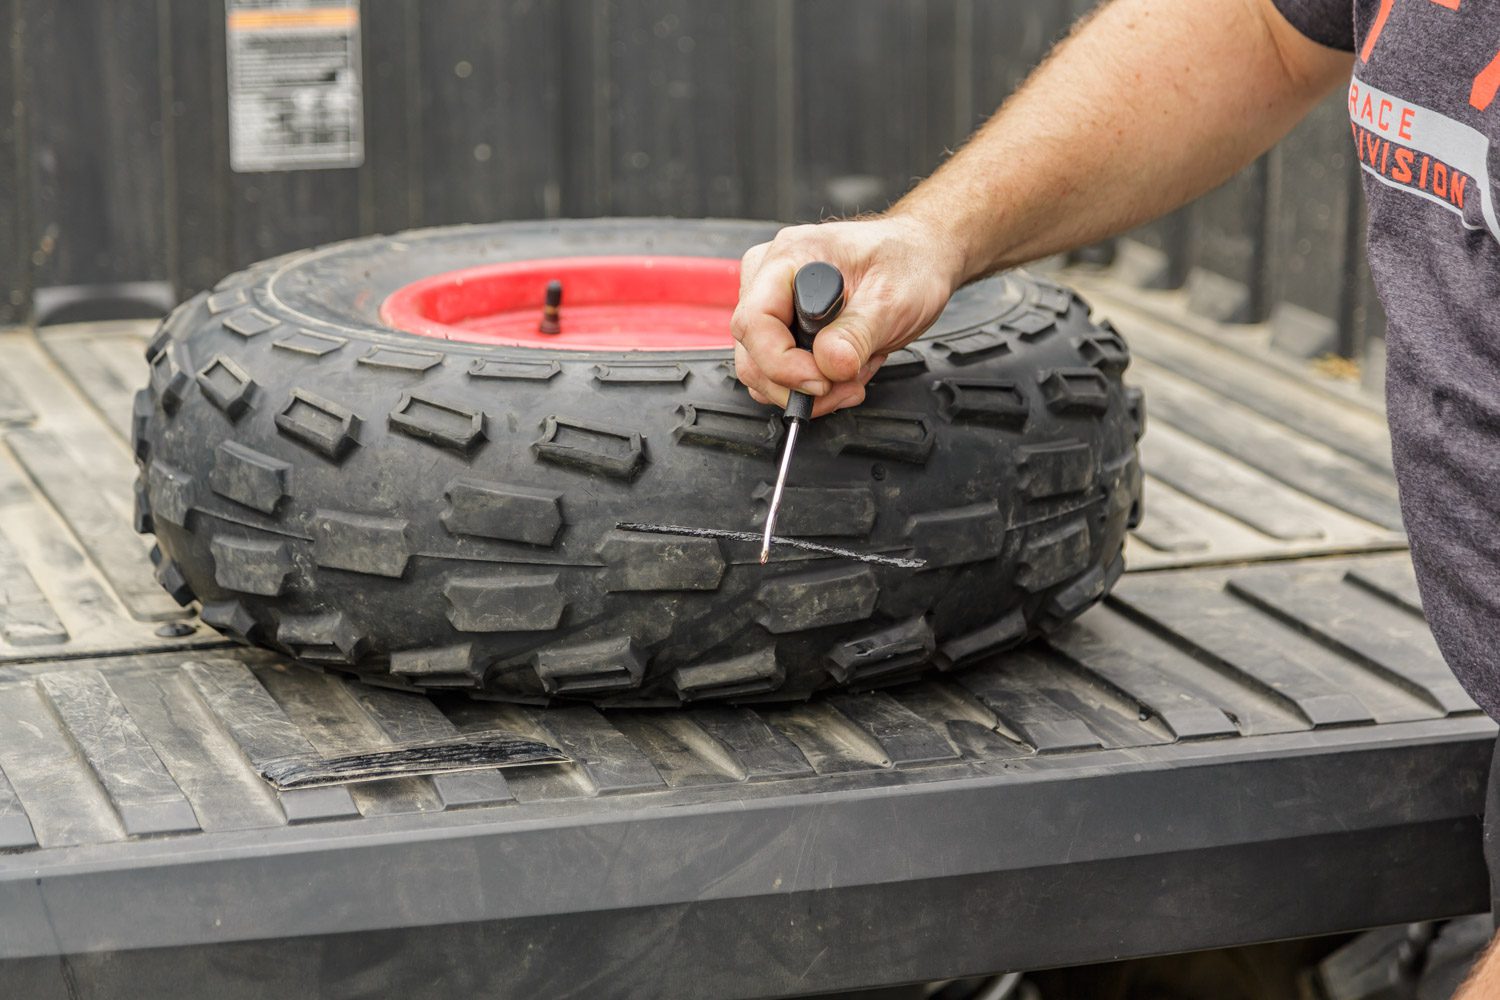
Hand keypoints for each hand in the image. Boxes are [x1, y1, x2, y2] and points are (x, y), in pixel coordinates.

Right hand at [731, 214, 965, 416]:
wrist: (918, 258)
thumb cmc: (906, 262)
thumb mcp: (893, 298)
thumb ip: (858, 333)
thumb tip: (828, 365)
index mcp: (790, 257)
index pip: (755, 321)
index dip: (781, 364)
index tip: (819, 383)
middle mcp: (770, 277)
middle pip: (752, 352)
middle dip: (798, 384)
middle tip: (844, 387)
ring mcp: (774, 302)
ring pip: (762, 368)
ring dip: (806, 388)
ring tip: (851, 376)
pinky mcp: (783, 324)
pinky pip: (778, 369)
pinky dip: (810, 384)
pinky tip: (842, 370)